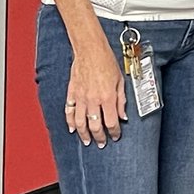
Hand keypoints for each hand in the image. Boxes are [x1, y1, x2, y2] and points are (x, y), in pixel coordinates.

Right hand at [64, 33, 126, 147]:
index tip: (116, 136)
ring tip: (87, 141)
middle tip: (102, 143)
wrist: (90, 50)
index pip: (111, 122)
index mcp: (107, 97)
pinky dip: (70, 122)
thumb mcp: (121, 81)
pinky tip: (73, 129)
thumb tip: (124, 116)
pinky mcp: (72, 93)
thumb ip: (122, 100)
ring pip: (80, 123)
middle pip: (95, 126)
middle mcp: (93, 100)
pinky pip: (69, 112)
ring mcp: (81, 98)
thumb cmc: (107, 62)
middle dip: (99, 137)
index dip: (114, 132)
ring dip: (84, 134)